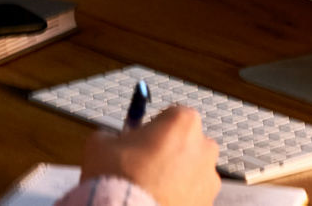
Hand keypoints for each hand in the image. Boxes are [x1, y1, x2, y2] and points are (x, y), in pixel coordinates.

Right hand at [80, 106, 219, 205]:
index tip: (139, 141)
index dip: (152, 128)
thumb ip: (114, 136)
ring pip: (191, 171)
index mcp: (184, 122)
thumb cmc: (119, 177)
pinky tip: (157, 202)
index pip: (170, 116)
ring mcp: (210, 179)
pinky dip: (178, 197)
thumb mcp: (101, 144)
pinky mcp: (208, 204)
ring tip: (149, 189)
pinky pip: (192, 195)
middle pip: (186, 142)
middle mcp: (205, 147)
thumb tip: (114, 141)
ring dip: (175, 176)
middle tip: (143, 166)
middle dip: (168, 151)